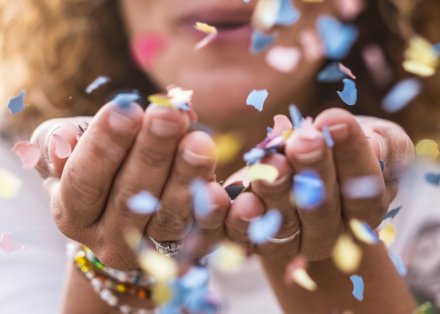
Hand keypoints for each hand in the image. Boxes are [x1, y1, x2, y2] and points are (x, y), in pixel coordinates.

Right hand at [31, 102, 229, 268]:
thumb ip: (57, 143)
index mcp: (73, 213)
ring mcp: (149, 251)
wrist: (125, 211)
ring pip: (169, 218)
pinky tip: (221, 188)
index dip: (104, 146)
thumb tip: (63, 140)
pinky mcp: (185, 253)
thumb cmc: (98, 168)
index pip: (84, 181)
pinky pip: (202, 236)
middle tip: (170, 115)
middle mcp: (109, 240)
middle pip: (130, 199)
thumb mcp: (67, 154)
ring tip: (200, 142)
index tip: (127, 109)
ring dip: (186, 178)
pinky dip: (212, 214)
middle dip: (152, 153)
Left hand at [224, 108, 413, 261]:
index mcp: (363, 209)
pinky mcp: (255, 240)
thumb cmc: (344, 147)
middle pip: (322, 210)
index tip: (334, 119)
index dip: (351, 155)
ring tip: (271, 159)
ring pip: (284, 223)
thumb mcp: (377, 140)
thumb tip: (377, 146)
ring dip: (276, 191)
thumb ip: (385, 145)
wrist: (303, 165)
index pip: (364, 189)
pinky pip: (245, 238)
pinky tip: (238, 198)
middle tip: (303, 140)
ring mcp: (291, 240)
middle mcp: (329, 232)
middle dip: (313, 171)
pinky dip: (240, 220)